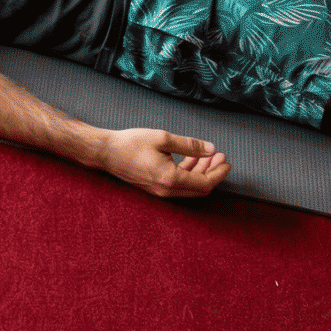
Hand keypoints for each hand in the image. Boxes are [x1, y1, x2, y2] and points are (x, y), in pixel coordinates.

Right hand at [99, 128, 229, 197]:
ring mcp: (160, 191)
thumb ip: (190, 145)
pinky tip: (190, 159)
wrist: (105, 152)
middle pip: (200, 188)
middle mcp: (167, 190)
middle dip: (213, 172)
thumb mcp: (162, 138)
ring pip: (190, 187)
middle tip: (220, 156)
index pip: (205, 183)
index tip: (226, 160)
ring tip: (207, 155)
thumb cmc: (130, 144)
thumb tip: (211, 149)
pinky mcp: (154, 188)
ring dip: (201, 172)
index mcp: (171, 179)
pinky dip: (188, 174)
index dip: (219, 173)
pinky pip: (179, 186)